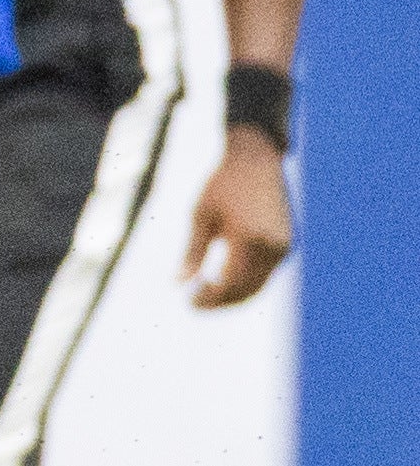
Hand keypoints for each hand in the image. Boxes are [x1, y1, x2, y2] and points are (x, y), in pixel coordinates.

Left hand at [182, 126, 291, 307]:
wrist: (256, 160)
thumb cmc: (222, 184)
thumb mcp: (200, 215)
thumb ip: (191, 252)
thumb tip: (178, 284)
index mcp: (249, 236)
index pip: (229, 281)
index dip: (209, 297)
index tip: (188, 302)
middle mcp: (273, 244)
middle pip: (246, 289)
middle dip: (220, 302)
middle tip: (193, 305)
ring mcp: (284, 245)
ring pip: (259, 285)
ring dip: (234, 297)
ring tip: (206, 296)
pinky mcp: (288, 244)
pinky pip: (266, 273)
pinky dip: (246, 284)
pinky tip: (223, 283)